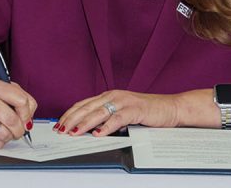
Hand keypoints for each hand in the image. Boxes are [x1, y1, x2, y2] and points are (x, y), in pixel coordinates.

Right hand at [0, 78, 36, 148]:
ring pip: (4, 134)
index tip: (25, 117)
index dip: (27, 113)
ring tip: (3, 130)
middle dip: (19, 129)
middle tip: (17, 129)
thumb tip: (28, 120)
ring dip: (8, 136)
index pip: (21, 100)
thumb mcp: (6, 92)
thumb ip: (22, 101)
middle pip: (13, 120)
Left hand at [55, 90, 179, 136]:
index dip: (70, 114)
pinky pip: (117, 118)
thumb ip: (108, 118)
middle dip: (72, 119)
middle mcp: (113, 95)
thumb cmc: (147, 112)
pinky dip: (106, 127)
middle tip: (61, 130)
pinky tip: (98, 134)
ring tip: (74, 133)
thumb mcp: (123, 113)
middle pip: (87, 107)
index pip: (84, 104)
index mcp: (108, 95)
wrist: (170, 107)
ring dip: (84, 123)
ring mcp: (124, 101)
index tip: (59, 124)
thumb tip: (90, 130)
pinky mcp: (135, 109)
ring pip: (99, 112)